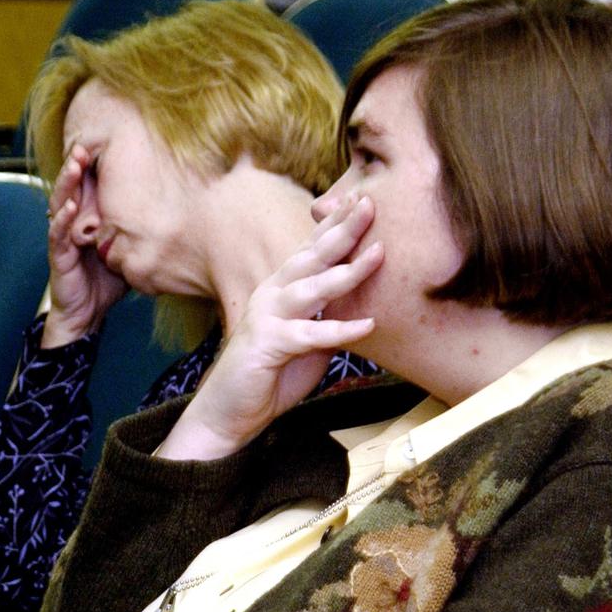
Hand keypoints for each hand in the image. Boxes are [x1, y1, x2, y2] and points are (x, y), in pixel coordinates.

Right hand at [42, 144, 128, 346]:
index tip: (102, 145)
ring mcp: (63, 237)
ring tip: (75, 165)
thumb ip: (140, 234)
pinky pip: (58, 233)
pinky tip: (69, 207)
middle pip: (73, 188)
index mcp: (89, 219)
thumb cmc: (106, 282)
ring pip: (62, 203)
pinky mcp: (58, 254)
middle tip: (83, 144)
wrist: (88, 313)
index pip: (89, 188)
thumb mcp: (128, 252)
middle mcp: (73, 223)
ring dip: (67, 183)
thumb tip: (175, 220)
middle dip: (77, 166)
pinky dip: (62, 219)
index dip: (93, 168)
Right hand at [157, 194, 380, 460]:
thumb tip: (365, 307)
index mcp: (282, 288)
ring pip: (311, 287)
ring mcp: (268, 317)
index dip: (336, 224)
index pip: (312, 249)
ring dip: (347, 271)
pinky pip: (310, 335)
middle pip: (312, 255)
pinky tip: (368, 325)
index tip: (362, 198)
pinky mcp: (268, 345)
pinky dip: (340, 330)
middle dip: (343, 230)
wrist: (231, 412)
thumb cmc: (272, 375)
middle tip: (371, 203)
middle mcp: (273, 294)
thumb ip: (332, 319)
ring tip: (379, 255)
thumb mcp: (311, 342)